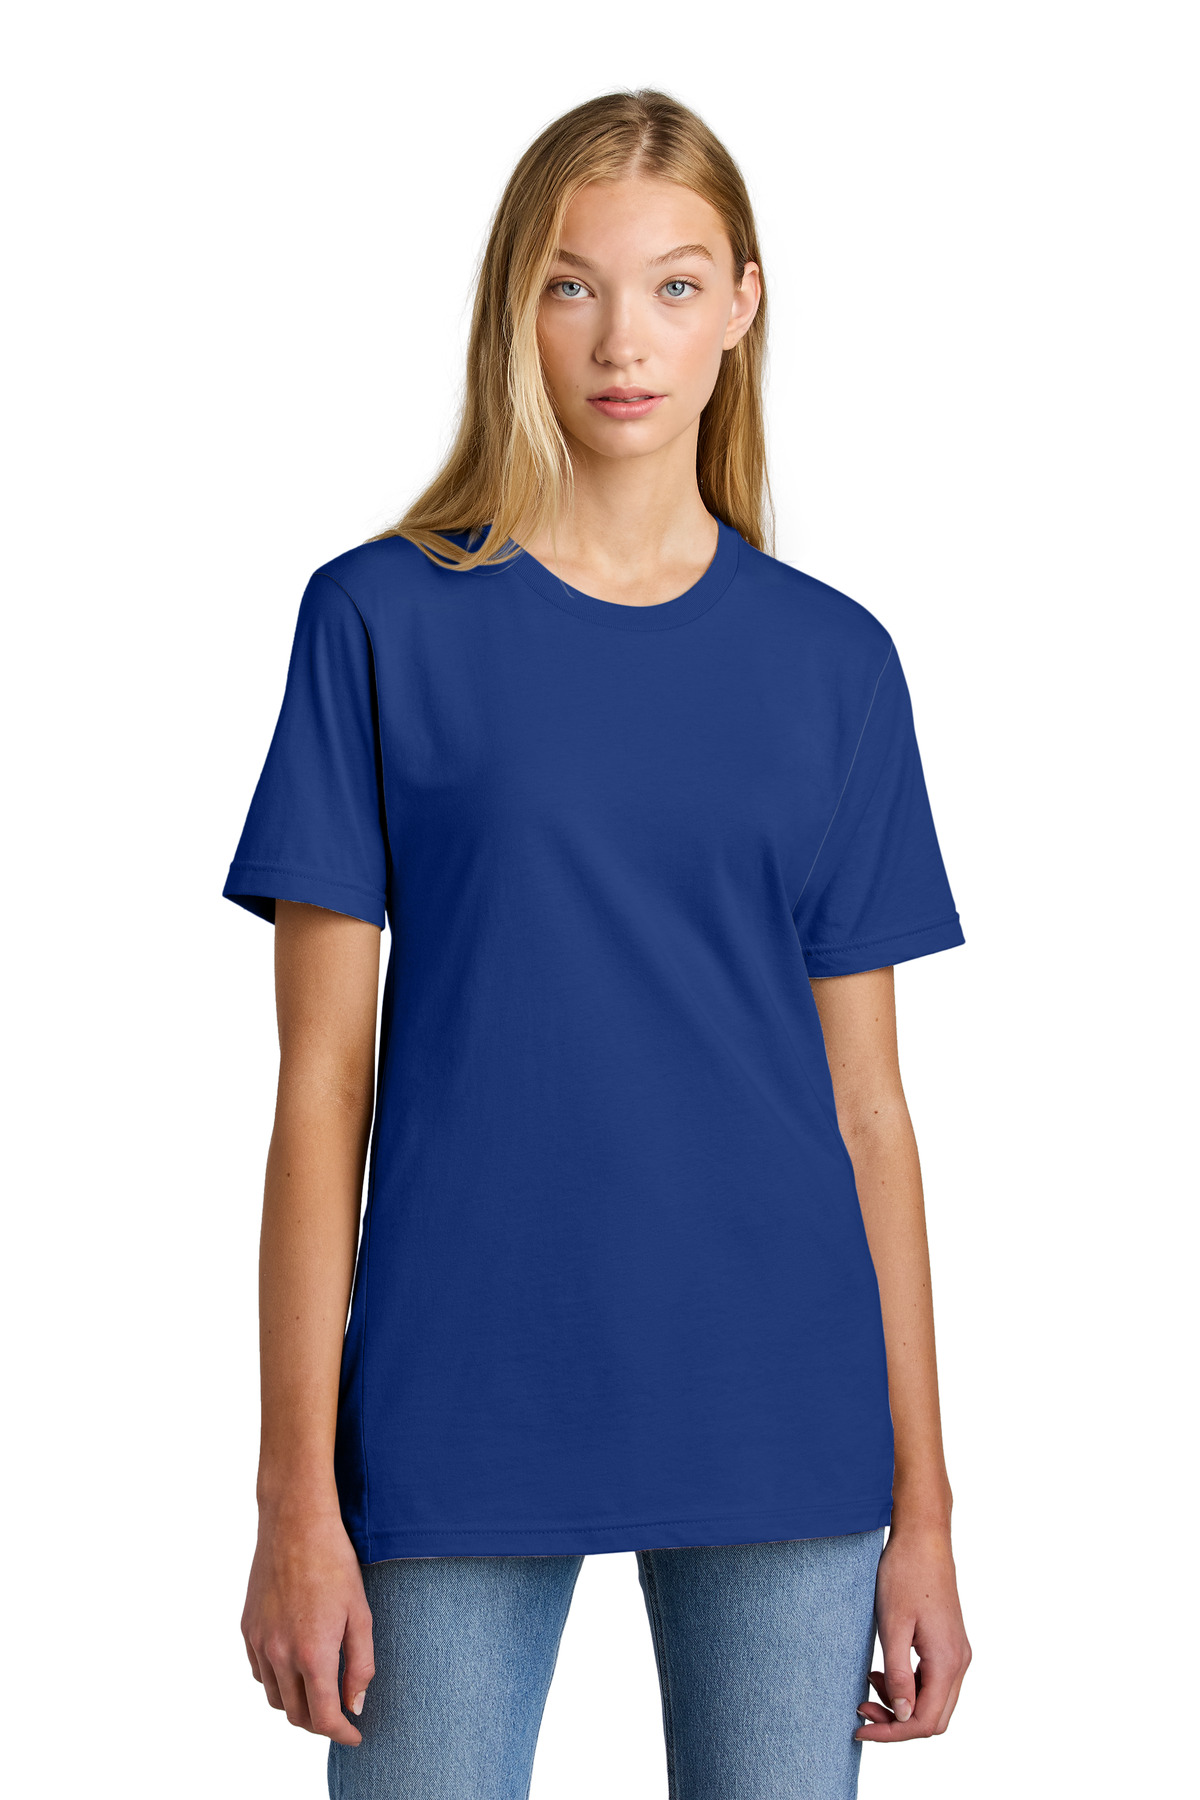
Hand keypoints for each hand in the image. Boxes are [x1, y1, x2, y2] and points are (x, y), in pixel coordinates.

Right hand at [241, 1504, 374, 1745]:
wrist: (295, 1524)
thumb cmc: (335, 1563)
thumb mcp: (361, 1613)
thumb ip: (361, 1665)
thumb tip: (355, 1705)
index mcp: (313, 1654)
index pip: (324, 1717)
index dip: (342, 1733)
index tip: (355, 1735)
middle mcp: (280, 1655)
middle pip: (296, 1714)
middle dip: (320, 1723)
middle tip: (340, 1715)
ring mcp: (259, 1642)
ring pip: (275, 1698)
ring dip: (296, 1705)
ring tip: (318, 1693)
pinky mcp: (247, 1628)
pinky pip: (260, 1672)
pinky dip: (277, 1681)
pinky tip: (294, 1667)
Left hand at [855, 1522, 970, 1742]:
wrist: (923, 1537)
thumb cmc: (905, 1574)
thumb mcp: (894, 1625)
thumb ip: (899, 1674)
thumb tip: (903, 1715)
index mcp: (948, 1661)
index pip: (924, 1721)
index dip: (892, 1732)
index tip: (861, 1728)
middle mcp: (959, 1662)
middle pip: (933, 1718)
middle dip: (897, 1722)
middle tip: (862, 1709)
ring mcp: (957, 1652)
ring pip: (934, 1701)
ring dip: (902, 1703)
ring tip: (869, 1684)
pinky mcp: (949, 1642)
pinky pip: (933, 1680)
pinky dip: (909, 1685)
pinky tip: (883, 1670)